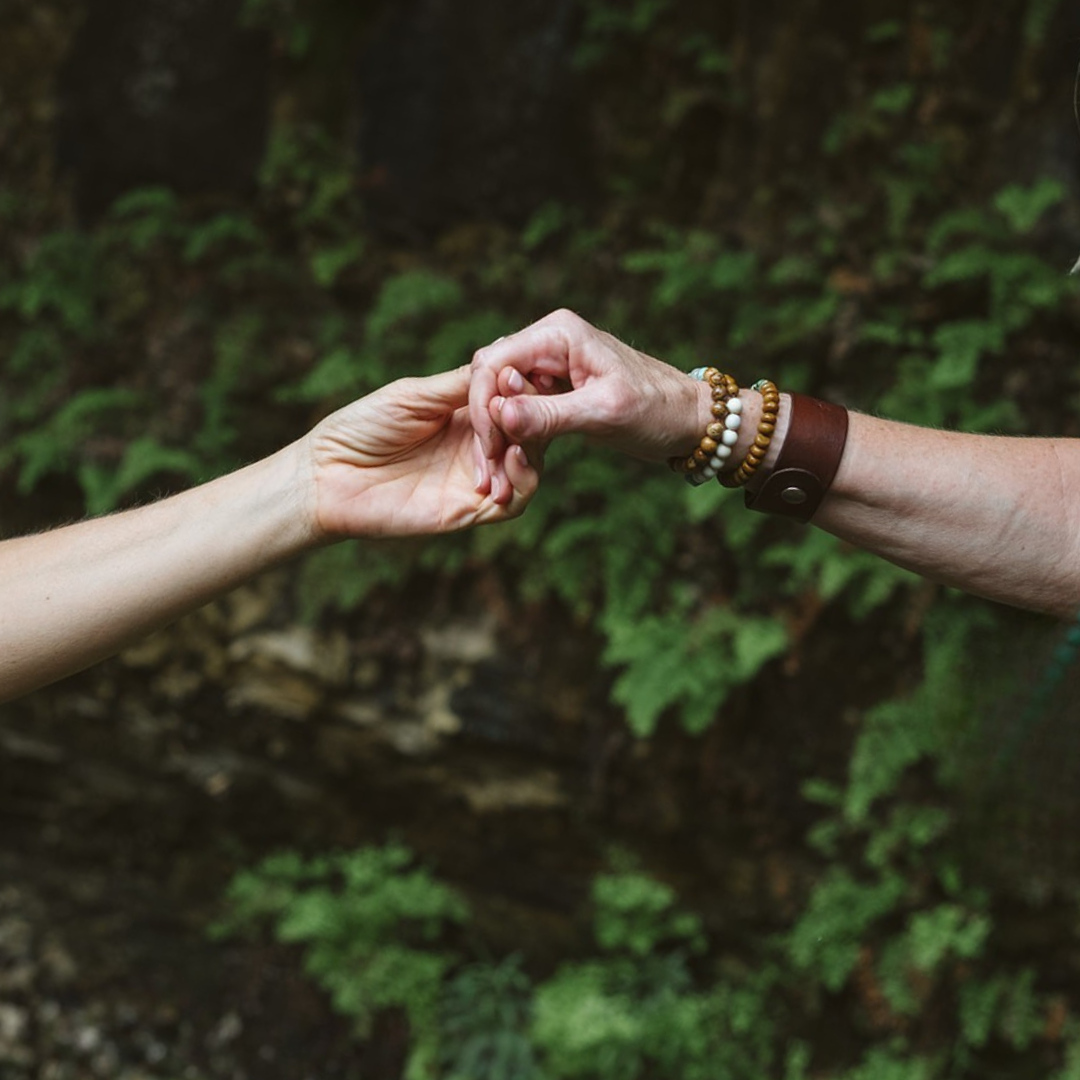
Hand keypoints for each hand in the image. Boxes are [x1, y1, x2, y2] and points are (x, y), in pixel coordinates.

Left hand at [305, 365, 538, 538]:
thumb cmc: (360, 428)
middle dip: (531, 413)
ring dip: (531, 444)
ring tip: (515, 429)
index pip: (515, 399)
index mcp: (466, 414)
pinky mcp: (469, 510)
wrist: (326, 476)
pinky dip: (524, 479)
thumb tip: (507, 363)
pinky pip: (514, 501)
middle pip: (530, 430)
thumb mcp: (414, 395)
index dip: (525, 386)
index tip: (522, 374)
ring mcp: (476, 479)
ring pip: (530, 465)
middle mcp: (477, 446)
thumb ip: (460, 385)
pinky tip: (512, 456)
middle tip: (521, 400)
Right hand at [469, 309, 710, 488]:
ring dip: (495, 435)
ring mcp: (550, 364)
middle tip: (489, 473)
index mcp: (558, 332)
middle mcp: (549, 341)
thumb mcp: (605, 413)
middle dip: (485, 424)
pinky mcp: (555, 389)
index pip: (493, 363)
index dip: (484, 407)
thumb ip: (551, 414)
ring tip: (497, 477)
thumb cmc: (659, 409)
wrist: (691, 421)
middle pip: (489, 377)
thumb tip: (502, 414)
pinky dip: (512, 437)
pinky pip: (518, 409)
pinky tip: (514, 466)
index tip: (491, 450)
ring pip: (499, 396)